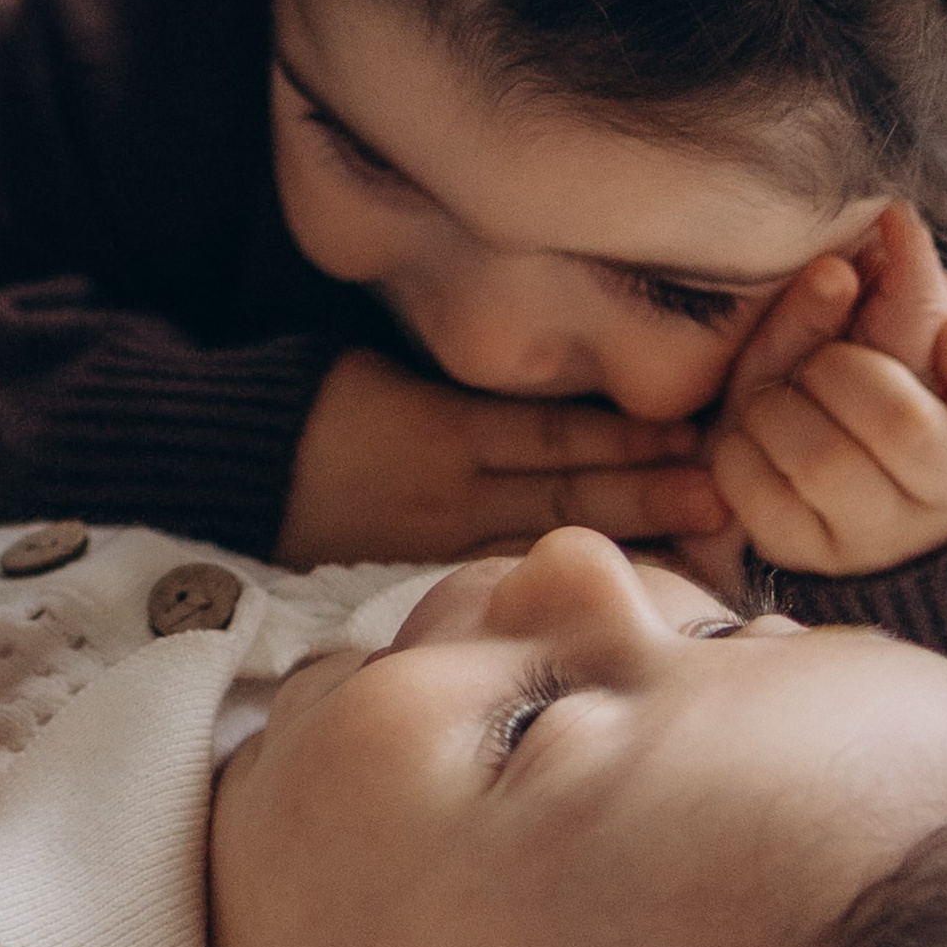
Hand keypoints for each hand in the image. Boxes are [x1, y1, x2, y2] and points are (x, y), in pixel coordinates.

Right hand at [279, 349, 723, 569]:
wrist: (220, 461)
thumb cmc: (301, 397)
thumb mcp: (381, 371)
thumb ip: (460, 392)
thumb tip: (540, 384)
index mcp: (441, 428)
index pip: (554, 435)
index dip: (627, 438)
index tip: (696, 431)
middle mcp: (448, 489)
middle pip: (566, 493)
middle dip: (649, 494)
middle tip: (726, 495)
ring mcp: (434, 538)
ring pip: (543, 538)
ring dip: (622, 535)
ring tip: (696, 538)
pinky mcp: (415, 569)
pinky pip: (499, 569)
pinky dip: (556, 571)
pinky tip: (609, 575)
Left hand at [707, 205, 946, 579]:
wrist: (858, 498)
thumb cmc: (894, 389)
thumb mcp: (918, 338)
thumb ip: (907, 289)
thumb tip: (894, 219)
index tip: (943, 327)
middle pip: (899, 423)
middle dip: (839, 367)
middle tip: (826, 360)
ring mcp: (887, 537)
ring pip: (823, 461)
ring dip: (781, 405)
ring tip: (784, 394)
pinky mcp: (813, 557)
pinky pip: (759, 494)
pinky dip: (741, 449)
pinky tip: (758, 436)